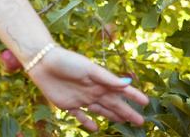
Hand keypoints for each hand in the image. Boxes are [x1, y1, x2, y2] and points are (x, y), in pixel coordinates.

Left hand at [26, 46, 148, 131]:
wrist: (43, 62)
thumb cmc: (68, 61)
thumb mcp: (90, 68)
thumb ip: (107, 78)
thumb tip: (127, 84)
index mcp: (100, 81)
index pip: (121, 91)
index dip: (133, 96)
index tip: (146, 103)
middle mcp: (93, 90)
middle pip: (113, 104)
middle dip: (127, 112)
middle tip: (140, 121)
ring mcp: (81, 98)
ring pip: (100, 111)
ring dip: (112, 116)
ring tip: (124, 122)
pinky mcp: (67, 105)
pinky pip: (80, 116)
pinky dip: (87, 123)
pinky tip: (95, 128)